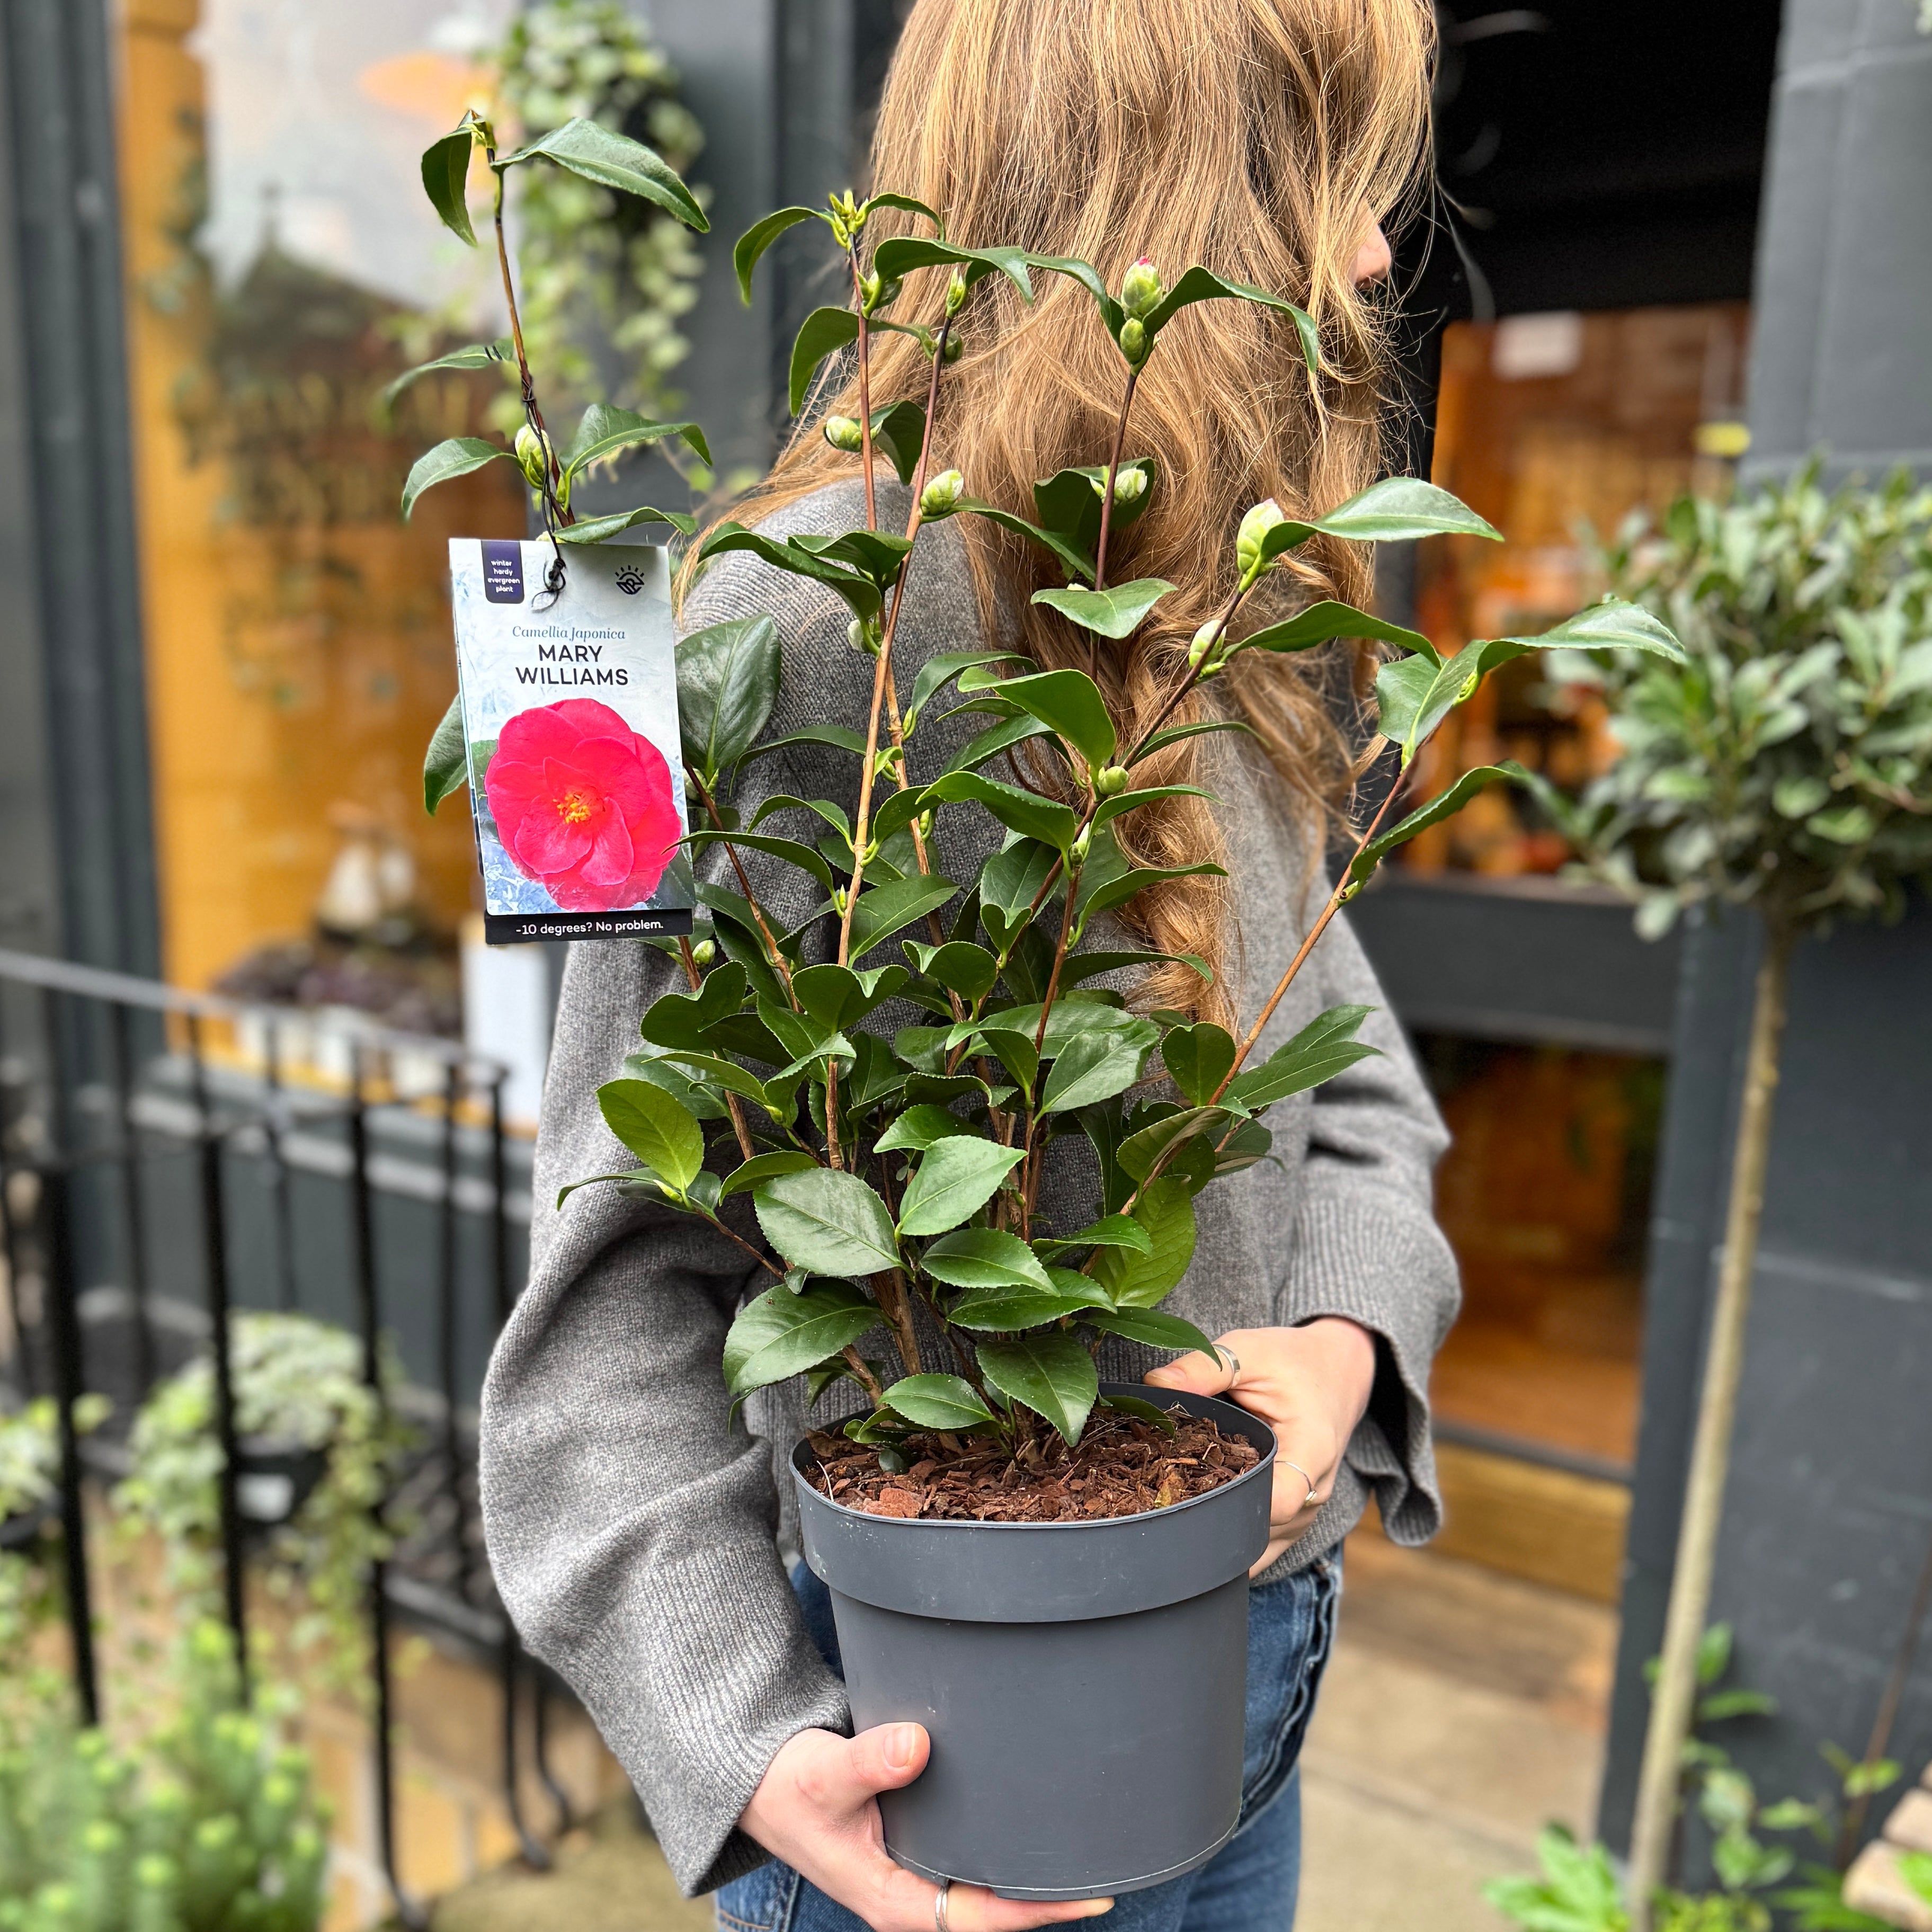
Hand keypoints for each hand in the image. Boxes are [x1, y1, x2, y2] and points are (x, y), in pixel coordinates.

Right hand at [742, 1725, 1113, 1931]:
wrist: (761, 1783)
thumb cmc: (790, 1786)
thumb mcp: (823, 1776)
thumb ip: (868, 1762)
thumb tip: (916, 1747)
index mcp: (895, 1900)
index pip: (983, 1920)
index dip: (1038, 1912)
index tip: (1092, 1897)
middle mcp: (913, 1894)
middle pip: (996, 1910)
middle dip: (1050, 1894)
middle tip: (1114, 1860)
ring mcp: (916, 1873)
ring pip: (987, 1886)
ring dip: (1030, 1871)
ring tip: (1093, 1842)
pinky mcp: (917, 1845)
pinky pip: (973, 1858)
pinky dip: (1006, 1844)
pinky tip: (1035, 1819)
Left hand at [1145, 1319, 1376, 1574]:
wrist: (1336, 1374)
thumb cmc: (1295, 1362)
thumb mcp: (1251, 1352)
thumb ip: (1206, 1367)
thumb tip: (1154, 1382)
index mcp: (1312, 1451)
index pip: (1277, 1502)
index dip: (1230, 1505)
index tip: (1186, 1491)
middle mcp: (1313, 1493)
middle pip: (1258, 1532)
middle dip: (1207, 1524)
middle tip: (1154, 1508)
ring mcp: (1305, 1513)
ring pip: (1255, 1547)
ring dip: (1215, 1535)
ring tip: (1166, 1514)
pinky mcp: (1292, 1519)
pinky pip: (1257, 1543)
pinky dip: (1227, 1535)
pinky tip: (1191, 1517)